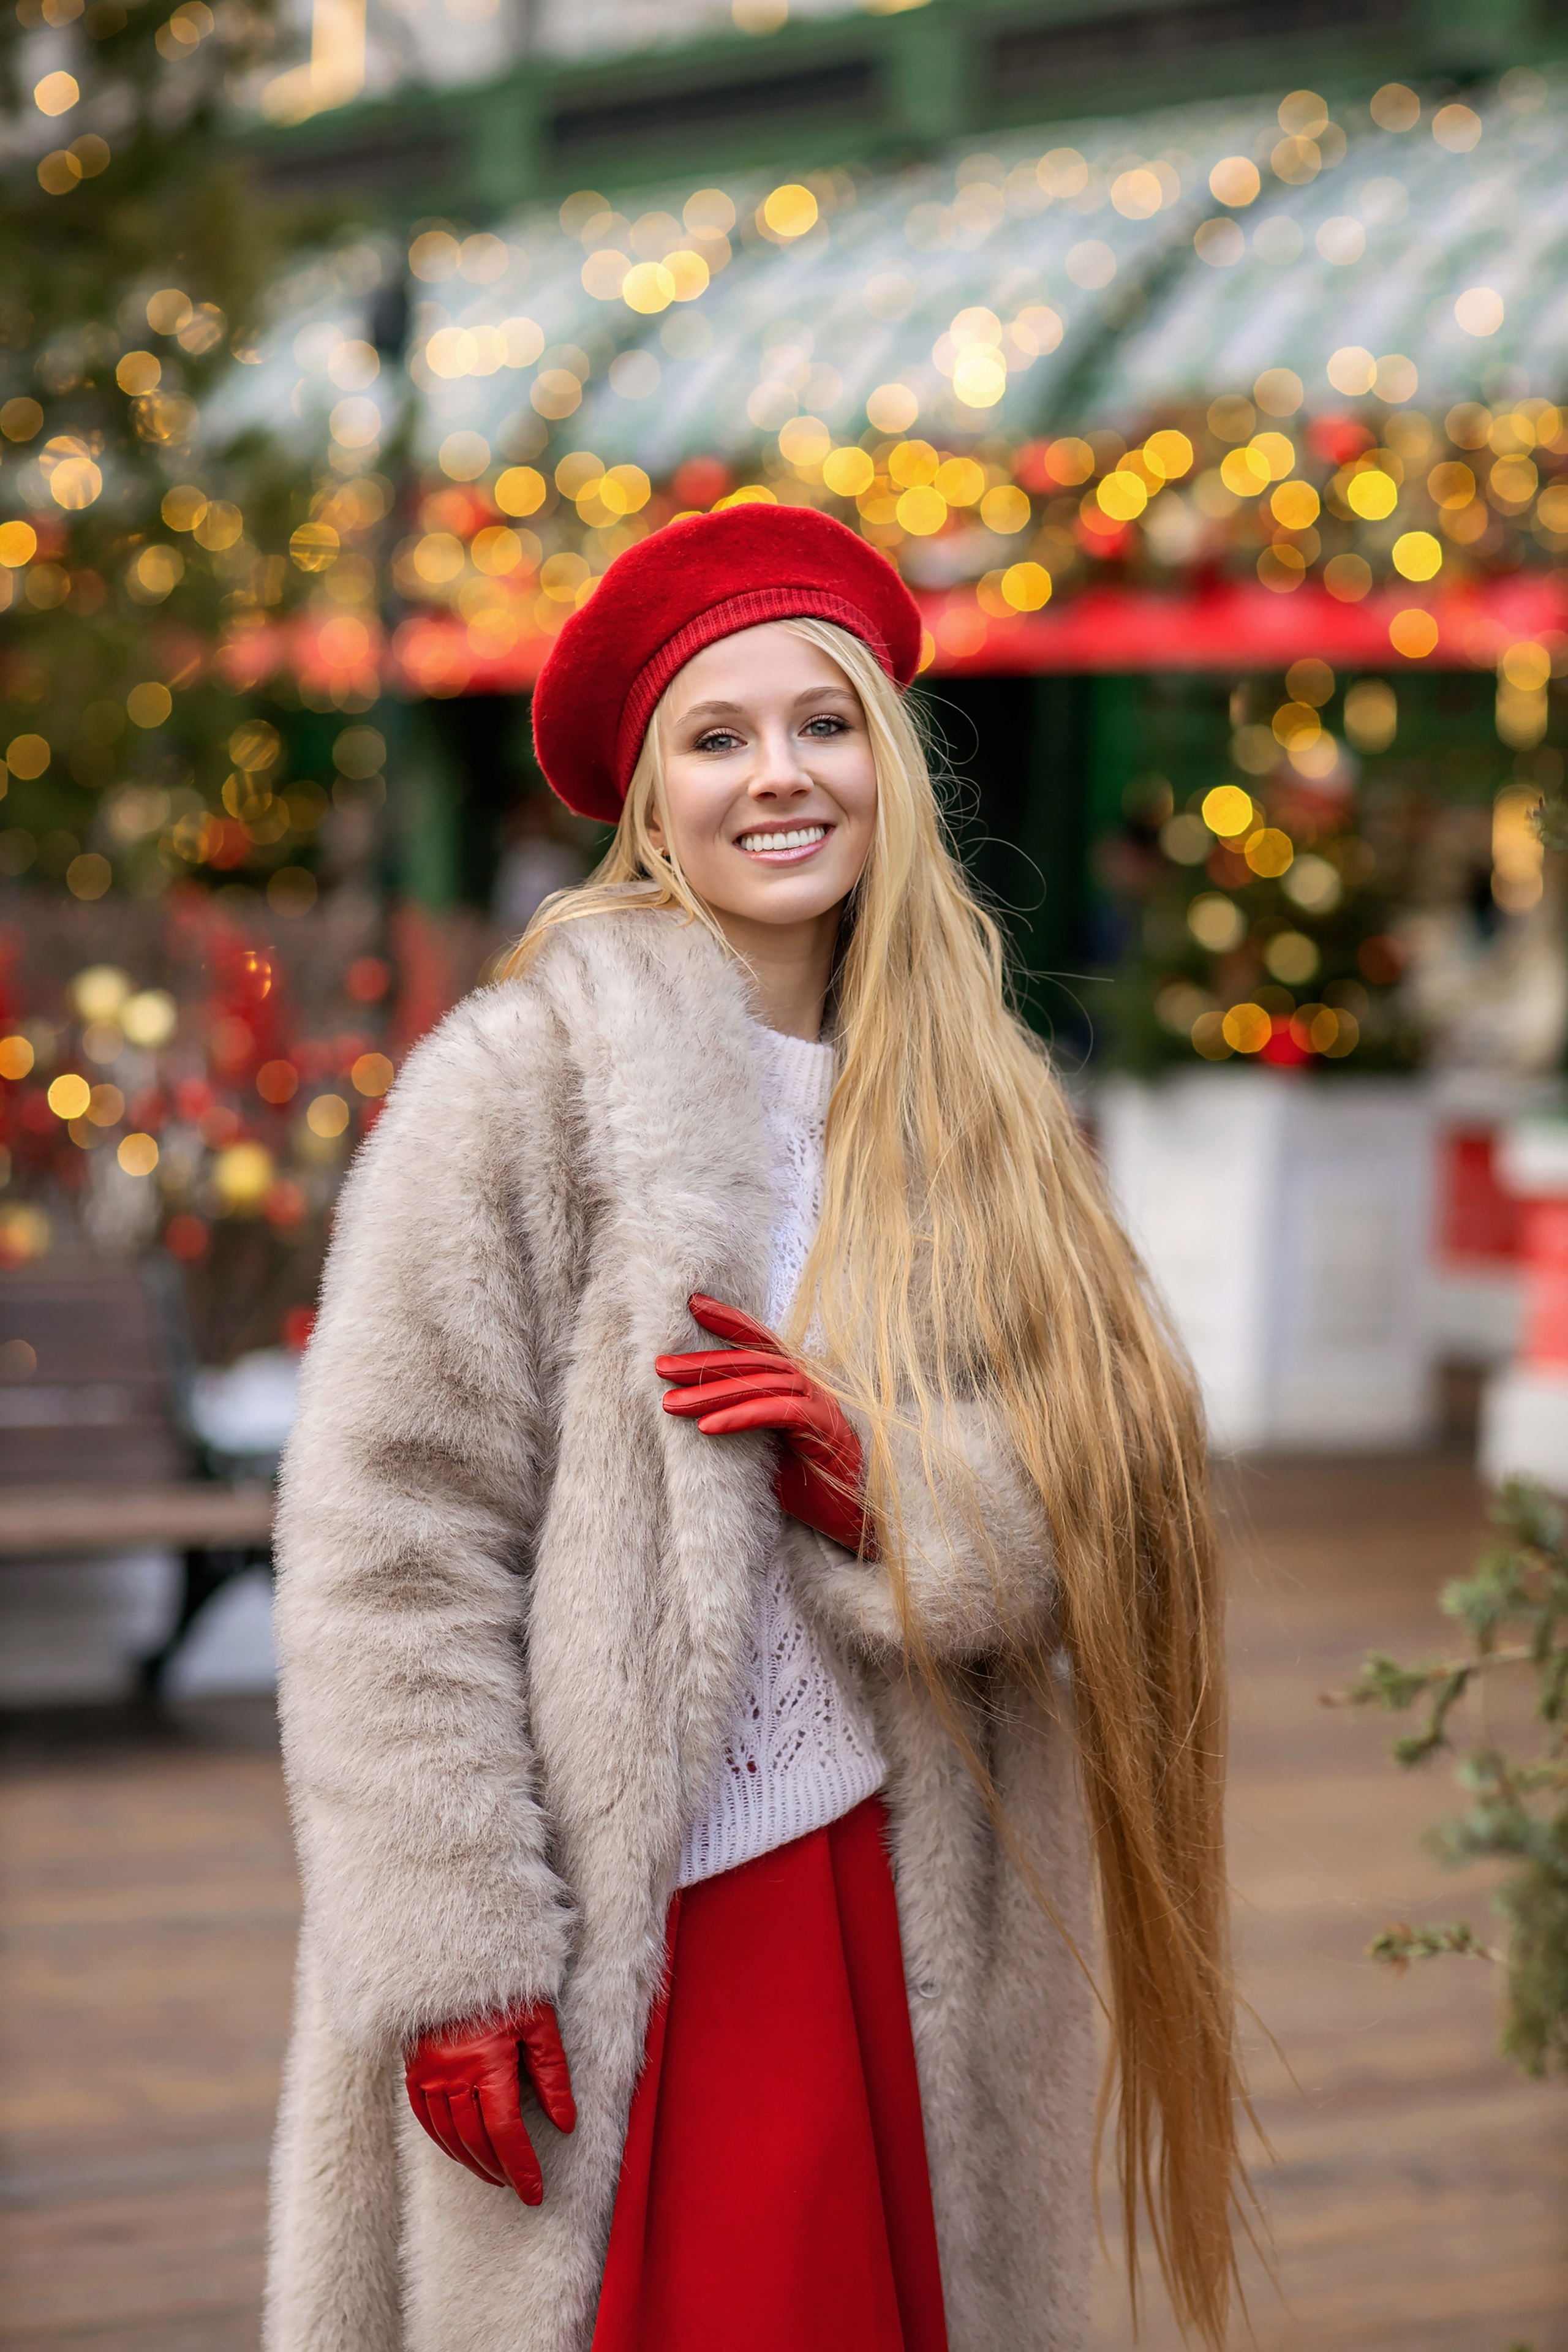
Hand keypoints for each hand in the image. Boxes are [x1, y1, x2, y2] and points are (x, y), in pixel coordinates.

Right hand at [405, 2002, 574, 2203]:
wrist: (460, 1957)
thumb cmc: (509, 1988)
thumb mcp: (541, 2024)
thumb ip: (553, 2076)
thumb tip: (567, 2124)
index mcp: (488, 2062)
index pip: (505, 2132)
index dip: (521, 2167)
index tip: (535, 2192)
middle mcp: (453, 2074)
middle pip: (476, 2139)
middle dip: (500, 2169)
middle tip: (518, 2186)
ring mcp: (429, 2074)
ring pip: (449, 2135)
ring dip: (473, 2162)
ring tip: (495, 2174)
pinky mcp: (414, 2070)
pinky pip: (426, 2120)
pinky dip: (444, 2143)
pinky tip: (461, 2152)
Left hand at [656, 1293, 875, 1557]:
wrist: (855, 1516)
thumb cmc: (810, 1485)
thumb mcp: (767, 1451)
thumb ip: (745, 1426)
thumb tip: (697, 1415)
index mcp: (794, 1384)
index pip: (759, 1344)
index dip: (728, 1320)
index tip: (692, 1304)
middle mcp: (807, 1385)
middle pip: (750, 1361)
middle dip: (702, 1362)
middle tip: (659, 1366)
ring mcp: (818, 1402)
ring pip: (758, 1385)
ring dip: (711, 1394)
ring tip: (671, 1403)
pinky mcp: (822, 1427)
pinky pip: (776, 1413)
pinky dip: (740, 1417)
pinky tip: (706, 1427)